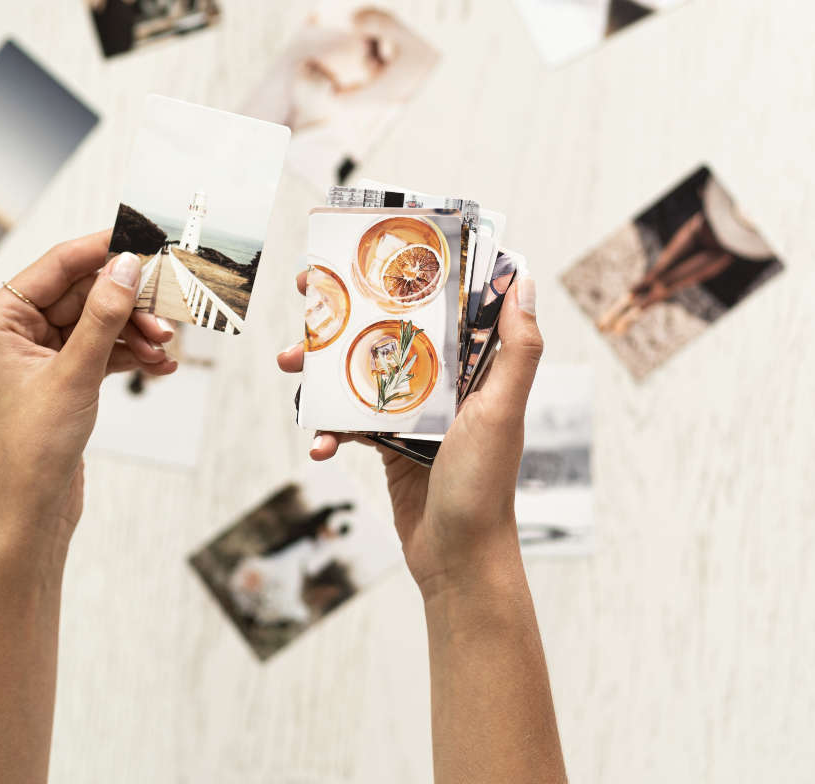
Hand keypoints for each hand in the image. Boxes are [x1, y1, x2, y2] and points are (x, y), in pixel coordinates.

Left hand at [0, 230, 176, 563]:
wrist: (28, 514)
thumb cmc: (30, 451)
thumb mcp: (73, 375)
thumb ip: (103, 316)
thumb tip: (126, 265)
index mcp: (0, 319)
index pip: (60, 265)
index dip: (105, 250)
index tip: (147, 242)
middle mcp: (18, 330)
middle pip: (87, 293)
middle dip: (130, 304)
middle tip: (168, 312)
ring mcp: (42, 354)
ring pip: (101, 322)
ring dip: (137, 332)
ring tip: (165, 348)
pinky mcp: (64, 377)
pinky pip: (105, 349)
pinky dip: (132, 354)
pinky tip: (161, 365)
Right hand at [276, 271, 541, 602]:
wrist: (458, 560)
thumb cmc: (485, 486)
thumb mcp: (501, 412)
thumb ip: (518, 351)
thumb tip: (525, 281)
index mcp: (473, 369)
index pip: (438, 307)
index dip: (404, 278)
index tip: (366, 255)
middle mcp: (443, 385)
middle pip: (388, 334)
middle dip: (344, 317)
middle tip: (306, 298)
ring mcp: (413, 415)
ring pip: (359, 374)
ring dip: (322, 369)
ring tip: (289, 365)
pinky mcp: (390, 446)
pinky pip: (351, 423)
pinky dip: (330, 431)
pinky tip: (319, 446)